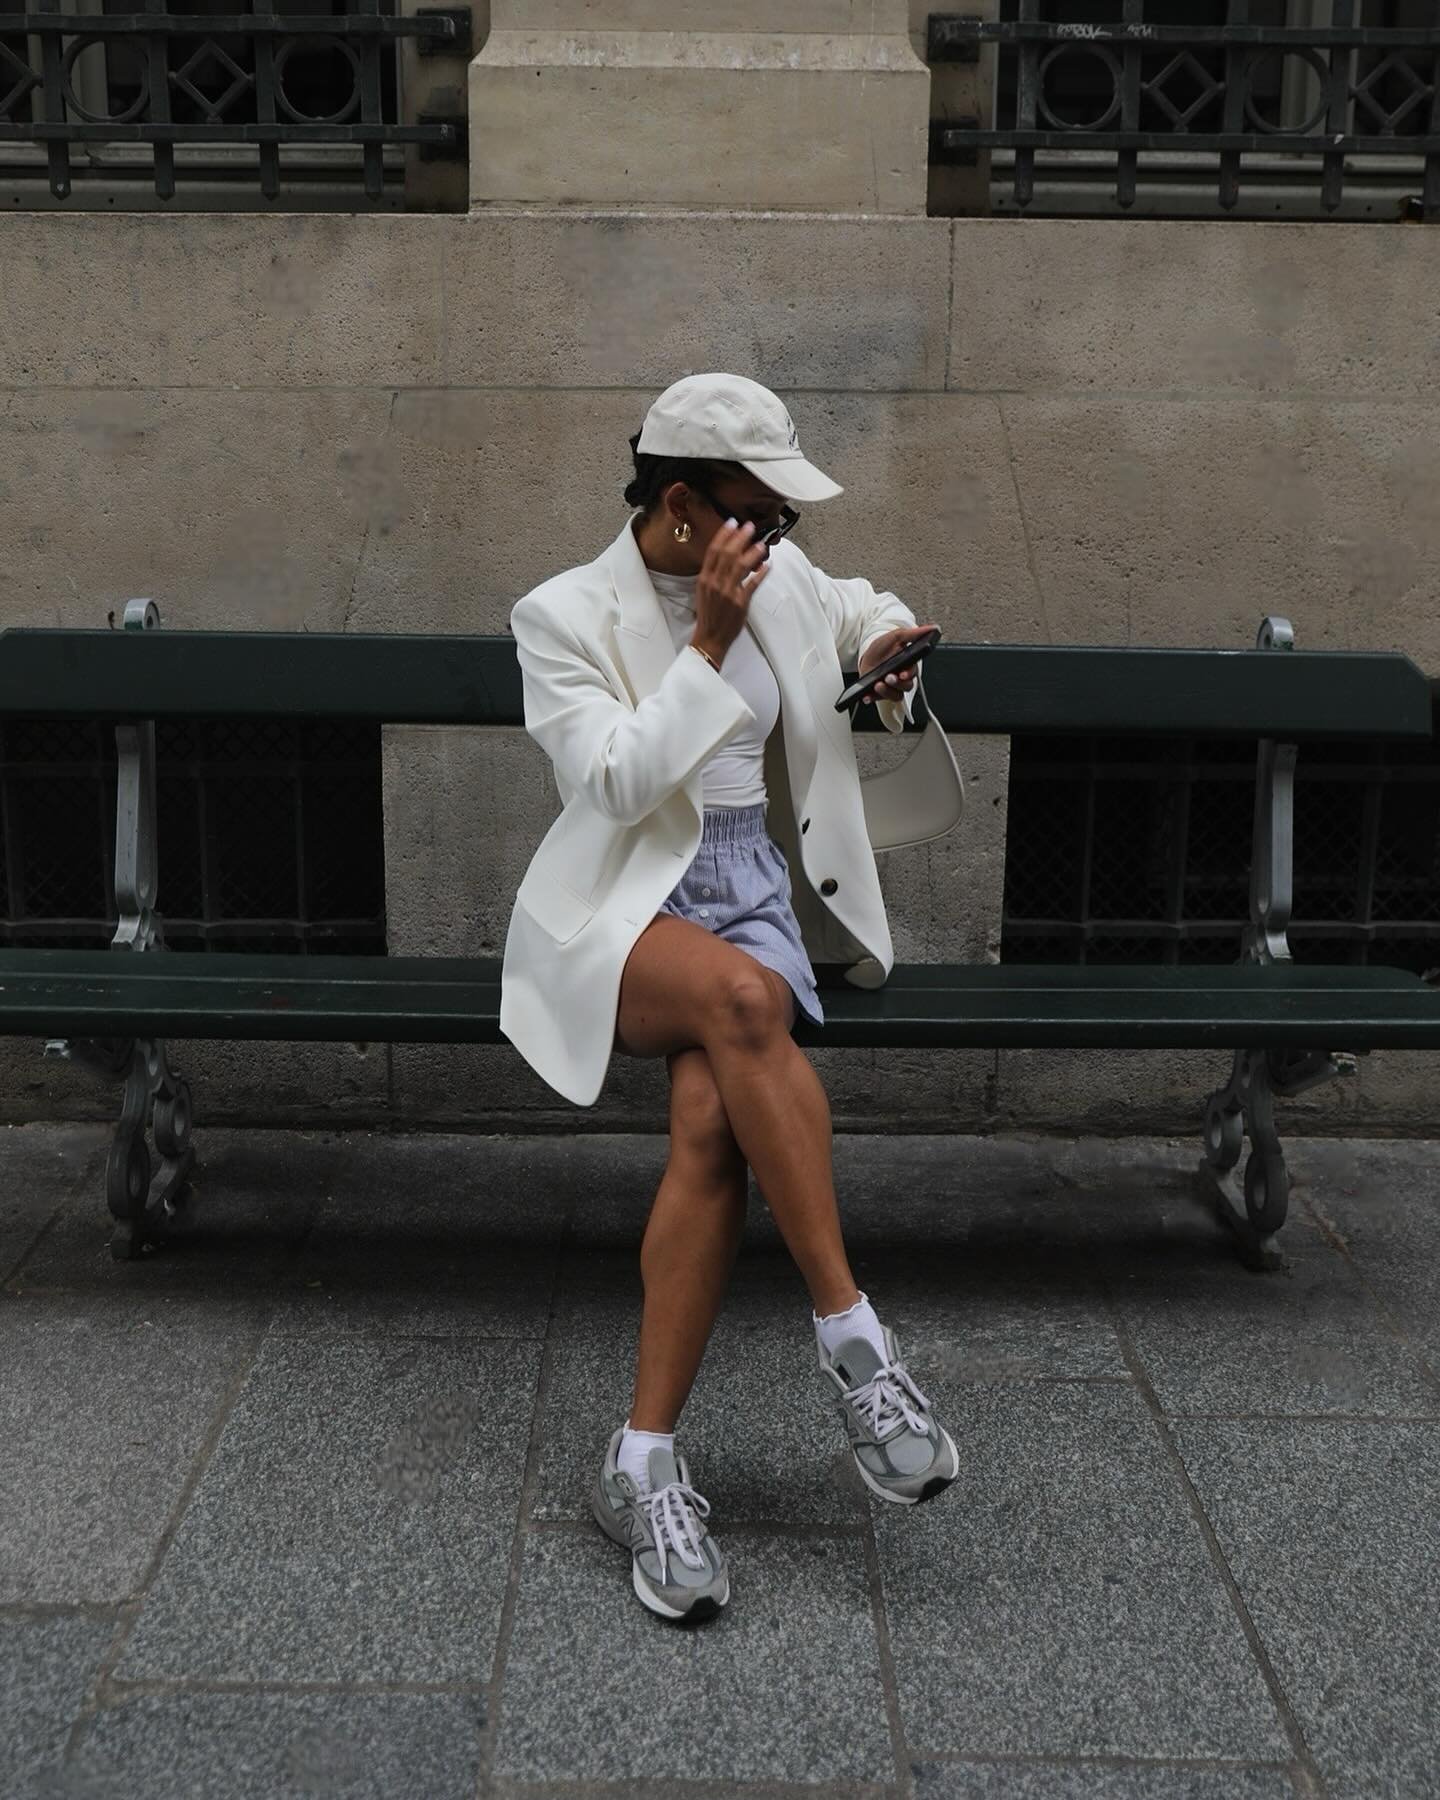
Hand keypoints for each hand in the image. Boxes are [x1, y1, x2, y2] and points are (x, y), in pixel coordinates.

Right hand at [692, 520, 770, 662]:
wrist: (710, 638)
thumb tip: (725, 560)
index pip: (713, 551)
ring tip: (761, 543)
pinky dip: (761, 573)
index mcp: (705, 578)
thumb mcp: (704, 591)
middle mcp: (715, 583)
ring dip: (753, 552)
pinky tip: (767, 566)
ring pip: (741, 566)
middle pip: (728, 554)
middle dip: (740, 538)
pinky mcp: (740, 602)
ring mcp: (728, 592)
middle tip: (750, 527)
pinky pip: (753, 584)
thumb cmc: (708, 616)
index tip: (732, 523)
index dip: (723, 535)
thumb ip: (713, 575)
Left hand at [856, 624, 940, 705]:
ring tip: (877, 685)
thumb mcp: (897, 636)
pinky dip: (872, 698)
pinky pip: (879, 699)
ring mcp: (891, 686)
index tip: (903, 673)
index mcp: (908, 665)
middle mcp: (901, 678)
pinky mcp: (880, 693)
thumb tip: (933, 628)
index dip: (909, 674)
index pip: (913, 673)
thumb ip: (914, 634)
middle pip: (906, 686)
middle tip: (889, 677)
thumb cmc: (884, 647)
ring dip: (886, 692)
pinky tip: (867, 696)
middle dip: (897, 683)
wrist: (867, 654)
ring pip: (895, 695)